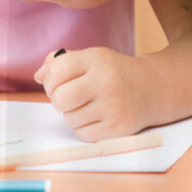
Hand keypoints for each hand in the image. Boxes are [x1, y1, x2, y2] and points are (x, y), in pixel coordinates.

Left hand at [34, 47, 153, 140]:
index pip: (57, 70)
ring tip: (87, 105)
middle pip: (60, 99)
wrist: (152, 89)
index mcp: (96, 60)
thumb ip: (61, 62)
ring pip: (69, 119)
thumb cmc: (113, 72)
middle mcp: (106, 82)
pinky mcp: (117, 128)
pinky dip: (83, 127)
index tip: (56, 83)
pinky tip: (96, 116)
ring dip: (72, 114)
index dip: (49, 80)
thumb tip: (39, 77)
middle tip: (68, 97)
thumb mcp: (91, 58)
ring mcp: (113, 106)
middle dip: (58, 100)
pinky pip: (82, 134)